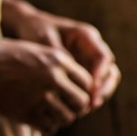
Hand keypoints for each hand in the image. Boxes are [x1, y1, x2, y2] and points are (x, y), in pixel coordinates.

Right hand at [0, 38, 94, 135]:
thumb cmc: (0, 57)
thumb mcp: (34, 52)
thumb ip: (56, 66)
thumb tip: (76, 86)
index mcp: (58, 59)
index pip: (87, 82)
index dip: (82, 91)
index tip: (72, 96)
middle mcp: (54, 77)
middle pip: (82, 102)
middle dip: (75, 108)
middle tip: (64, 109)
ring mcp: (41, 96)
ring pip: (68, 118)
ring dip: (61, 119)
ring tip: (49, 115)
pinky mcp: (27, 112)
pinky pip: (49, 128)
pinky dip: (46, 127)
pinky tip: (37, 121)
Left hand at [1, 0, 120, 109]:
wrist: (26, 28)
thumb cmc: (34, 30)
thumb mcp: (43, 39)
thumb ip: (59, 54)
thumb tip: (72, 71)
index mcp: (86, 36)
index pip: (102, 57)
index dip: (100, 74)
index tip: (90, 88)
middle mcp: (93, 49)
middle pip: (110, 70)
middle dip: (104, 87)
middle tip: (93, 102)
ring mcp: (90, 61)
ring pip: (105, 81)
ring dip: (100, 94)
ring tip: (88, 107)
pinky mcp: (83, 71)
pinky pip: (93, 86)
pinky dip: (90, 96)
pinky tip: (81, 107)